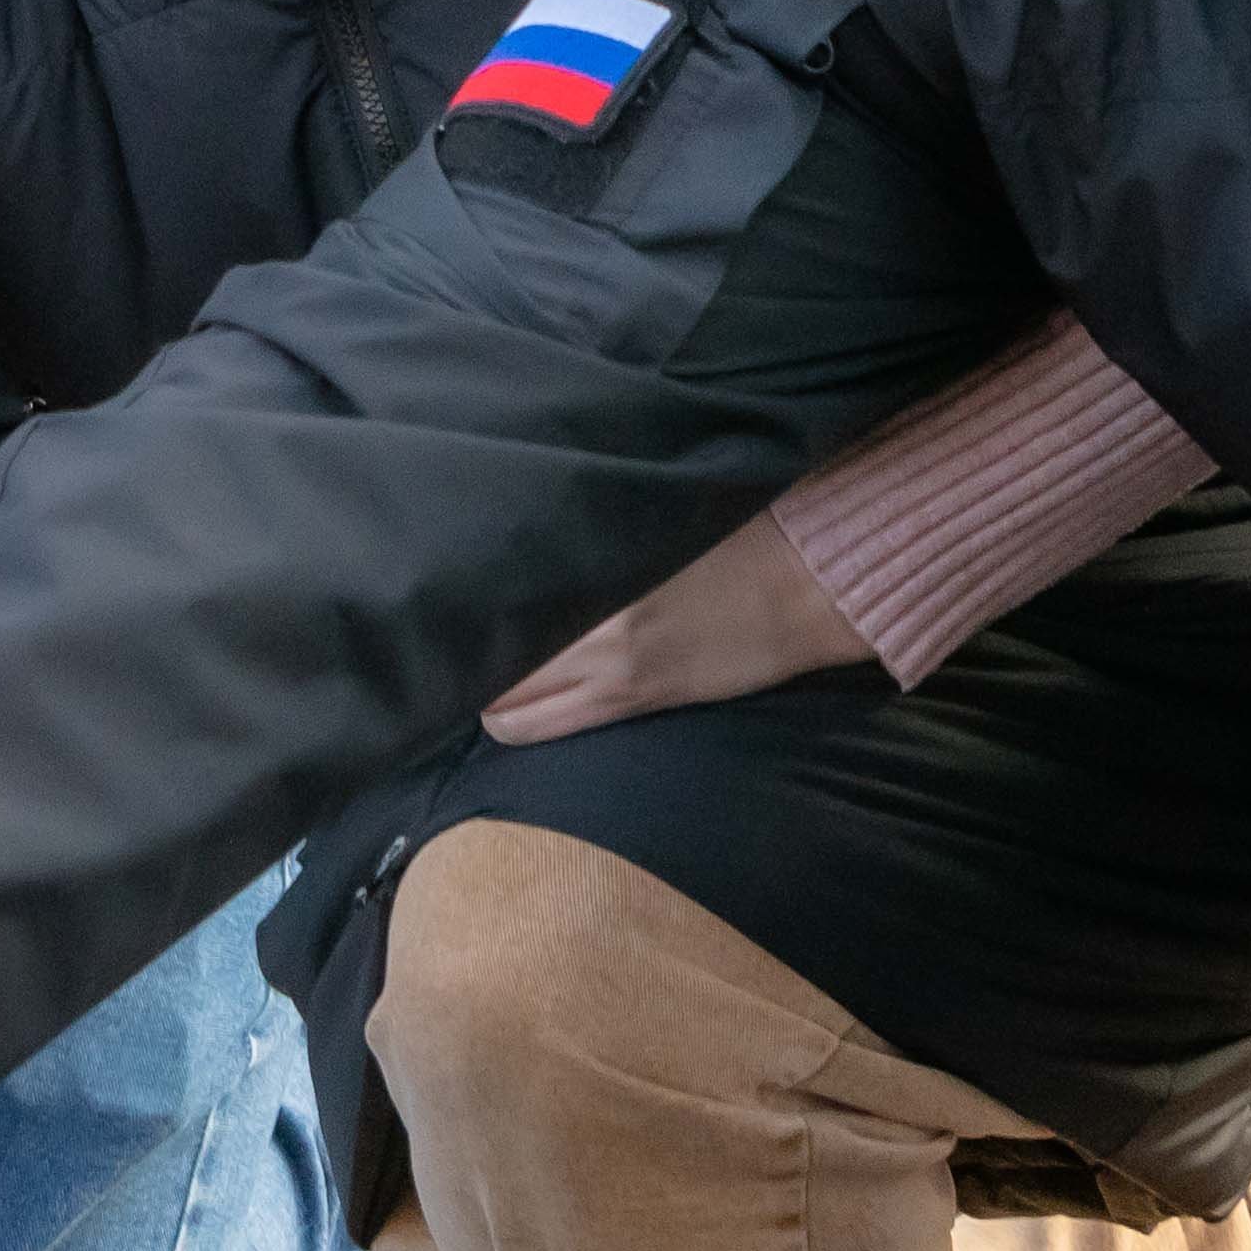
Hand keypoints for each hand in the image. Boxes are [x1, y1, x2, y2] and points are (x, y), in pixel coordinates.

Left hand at [483, 510, 877, 743]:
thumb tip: (522, 529)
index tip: (447, 604)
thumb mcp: (653, 520)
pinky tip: (520, 706)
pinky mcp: (635, 703)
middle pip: (488, 667)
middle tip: (457, 650)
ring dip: (490, 701)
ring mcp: (612, 674)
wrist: (803, 589)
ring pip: (508, 712)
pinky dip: (521, 721)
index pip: (496, 604)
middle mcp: (593, 629)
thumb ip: (587, 531)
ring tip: (488, 683)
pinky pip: (548, 730)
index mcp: (596, 570)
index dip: (461, 612)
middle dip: (464, 665)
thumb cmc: (735, 538)